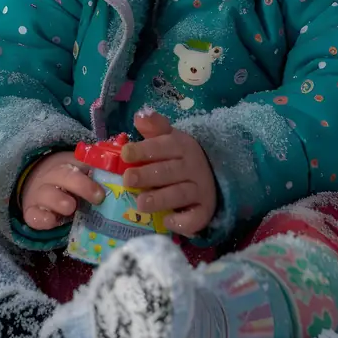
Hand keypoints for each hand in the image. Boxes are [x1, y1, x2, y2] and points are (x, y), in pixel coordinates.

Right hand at [21, 151, 104, 230]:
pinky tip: (52, 221)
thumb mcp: (81, 173)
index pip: (80, 162)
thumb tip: (125, 167)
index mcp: (69, 164)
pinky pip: (34, 215)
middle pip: (64, 175)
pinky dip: (42, 219)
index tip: (107, 180)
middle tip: (98, 197)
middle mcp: (53, 177)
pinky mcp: (32, 212)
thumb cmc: (67, 182)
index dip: (93, 168)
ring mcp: (41, 194)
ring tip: (71, 207)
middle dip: (81, 185)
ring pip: (47, 194)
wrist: (36, 187)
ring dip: (60, 201)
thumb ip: (101, 172)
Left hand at [121, 111, 216, 236]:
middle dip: (148, 175)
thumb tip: (139, 116)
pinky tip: (166, 221)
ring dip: (160, 199)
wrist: (212, 177)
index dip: (144, 149)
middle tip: (128, 179)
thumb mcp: (169, 139)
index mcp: (182, 147)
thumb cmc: (179, 158)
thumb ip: (155, 127)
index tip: (125, 153)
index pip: (163, 146)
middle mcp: (193, 168)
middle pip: (169, 171)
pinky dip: (182, 221)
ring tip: (141, 203)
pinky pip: (195, 218)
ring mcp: (200, 190)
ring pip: (179, 194)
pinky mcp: (204, 211)